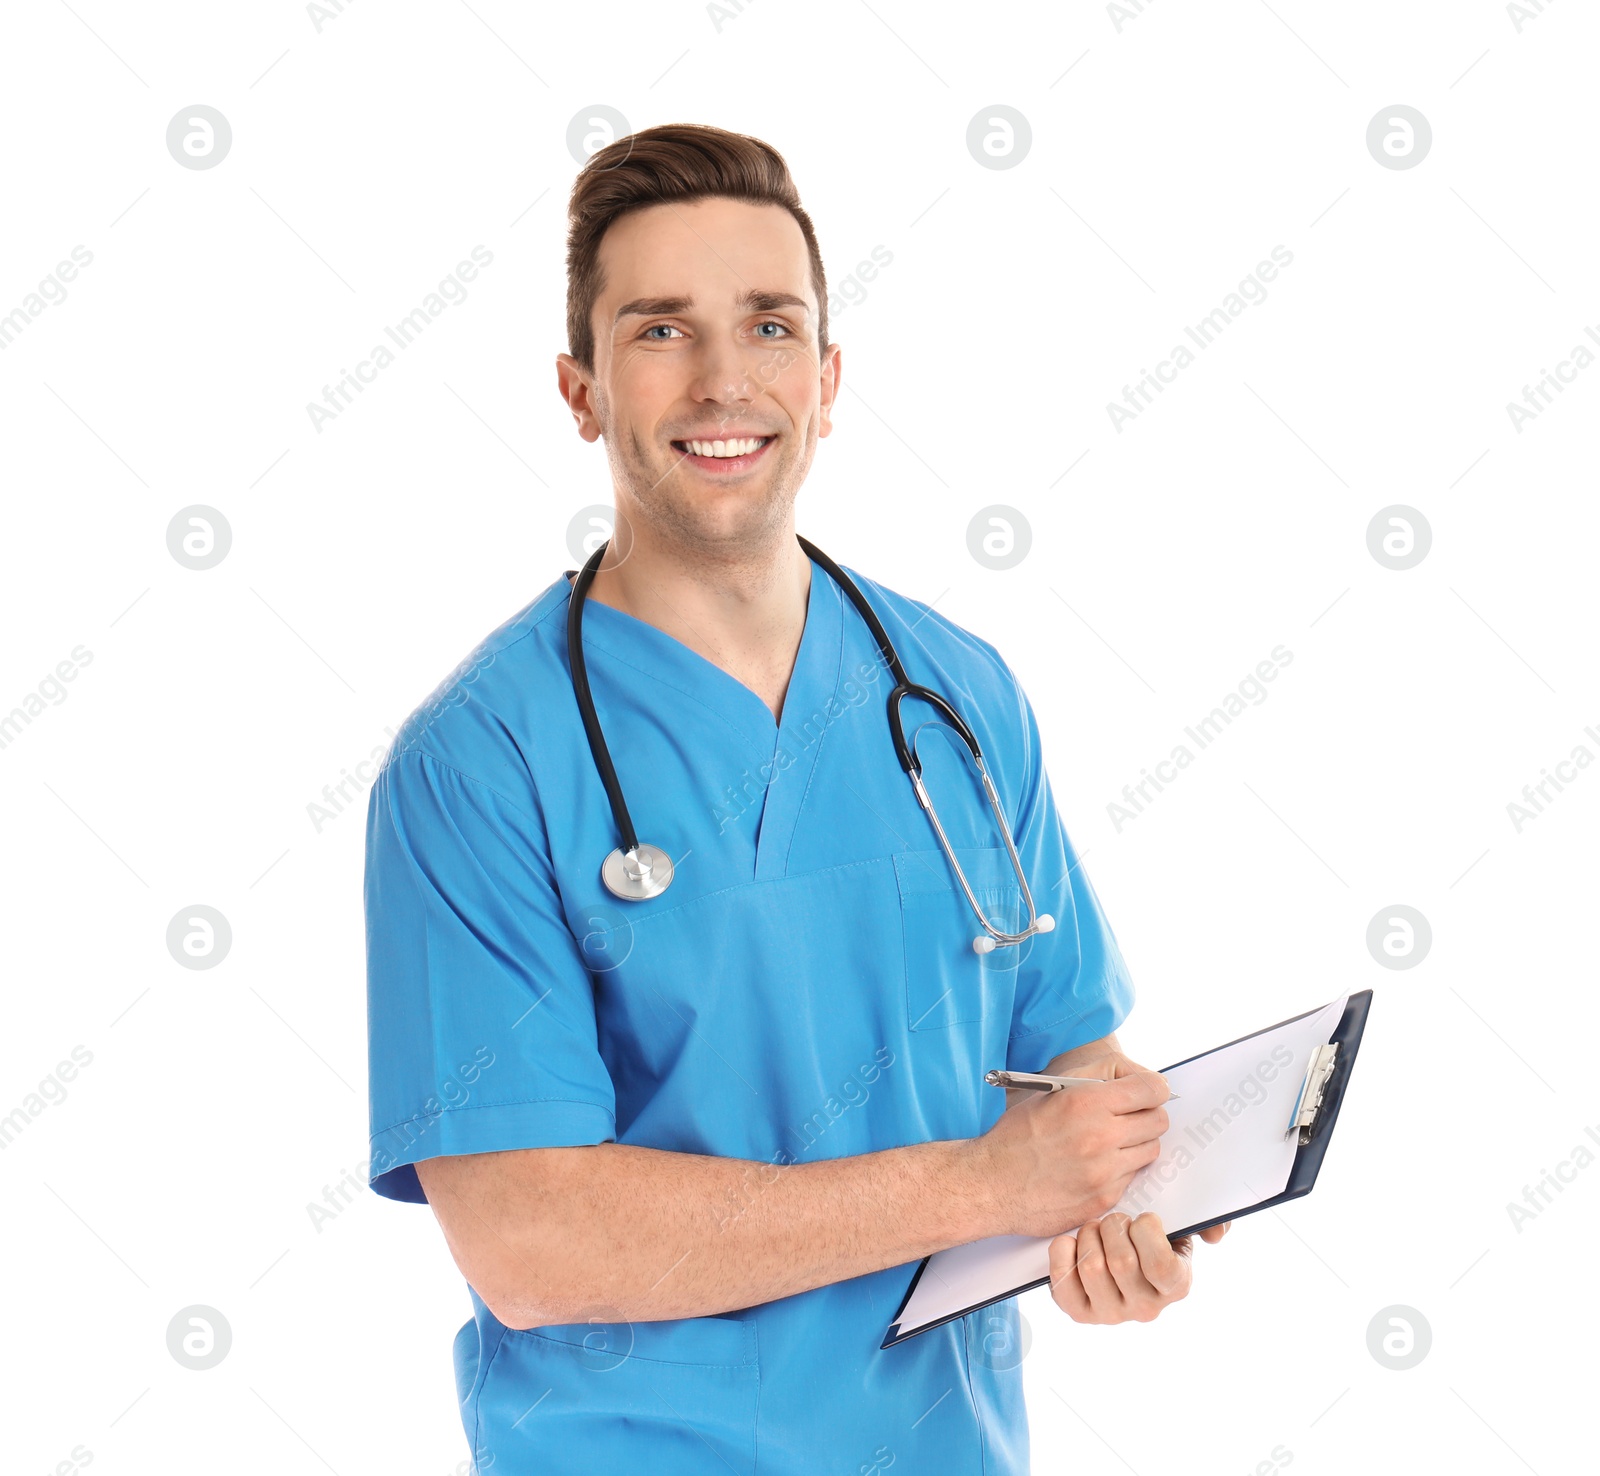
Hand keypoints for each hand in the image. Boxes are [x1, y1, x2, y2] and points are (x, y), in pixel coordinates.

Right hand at [971, 1064, 1170, 1238]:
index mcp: (1086, 1102)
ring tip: (1109, 1143)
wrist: (992, 1184)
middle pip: (1159, 1120)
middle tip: (1126, 1117)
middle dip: (1145, 1115)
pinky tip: (1096, 1166)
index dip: (1151, 1088)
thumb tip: (1134, 1077)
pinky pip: (1132, 1177)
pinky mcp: (1105, 1198)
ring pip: (1151, 1150)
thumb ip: (1096, 1077)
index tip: (1146, 1092)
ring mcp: (1105, 1172)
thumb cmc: (1018, 1135)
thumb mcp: (1051, 1090)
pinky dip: (1120, 1170)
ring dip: (1136, 1144)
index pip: (1151, 1089)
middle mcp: (1100, 1136)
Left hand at [1047, 1212, 1230, 1323]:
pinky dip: (1063, 1250)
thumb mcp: (1182, 1229)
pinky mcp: (1079, 1312)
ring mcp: (1111, 1314)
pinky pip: (1062, 1278)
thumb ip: (1207, 1223)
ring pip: (1092, 1266)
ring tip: (1096, 1231)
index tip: (1143, 1219)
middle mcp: (1145, 1308)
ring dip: (1089, 1234)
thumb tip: (1215, 1235)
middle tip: (1115, 1221)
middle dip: (1114, 1226)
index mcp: (1176, 1286)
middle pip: (1121, 1262)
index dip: (1146, 1232)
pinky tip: (1074, 1244)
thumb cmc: (1150, 1239)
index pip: (1160, 1265)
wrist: (1118, 1259)